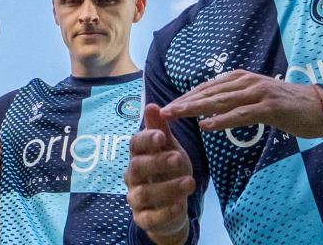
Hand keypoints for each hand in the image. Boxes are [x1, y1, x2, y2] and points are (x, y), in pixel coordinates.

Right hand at [126, 104, 195, 244]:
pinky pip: (149, 218)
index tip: (161, 136)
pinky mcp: (143, 219)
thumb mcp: (170, 149)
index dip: (146, 139)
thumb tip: (151, 104)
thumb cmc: (169, 172)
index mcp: (139, 156)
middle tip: (179, 158)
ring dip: (167, 188)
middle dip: (157, 162)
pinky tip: (180, 206)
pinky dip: (165, 212)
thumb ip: (161, 130)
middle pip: (137, 167)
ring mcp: (136, 199)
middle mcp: (133, 177)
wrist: (172, 206)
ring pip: (144, 193)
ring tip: (190, 182)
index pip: (135, 144)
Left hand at [162, 70, 322, 137]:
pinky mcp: (269, 108)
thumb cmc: (288, 105)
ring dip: (196, 108)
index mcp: (242, 78)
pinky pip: (241, 115)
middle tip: (163, 112)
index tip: (168, 107)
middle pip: (209, 92)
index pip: (207, 88)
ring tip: (177, 115)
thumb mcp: (258, 98)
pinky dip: (222, 120)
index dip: (186, 97)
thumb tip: (212, 107)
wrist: (320, 106)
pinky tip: (207, 125)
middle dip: (184, 102)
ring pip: (221, 101)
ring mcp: (258, 93)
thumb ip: (236, 99)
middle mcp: (247, 81)